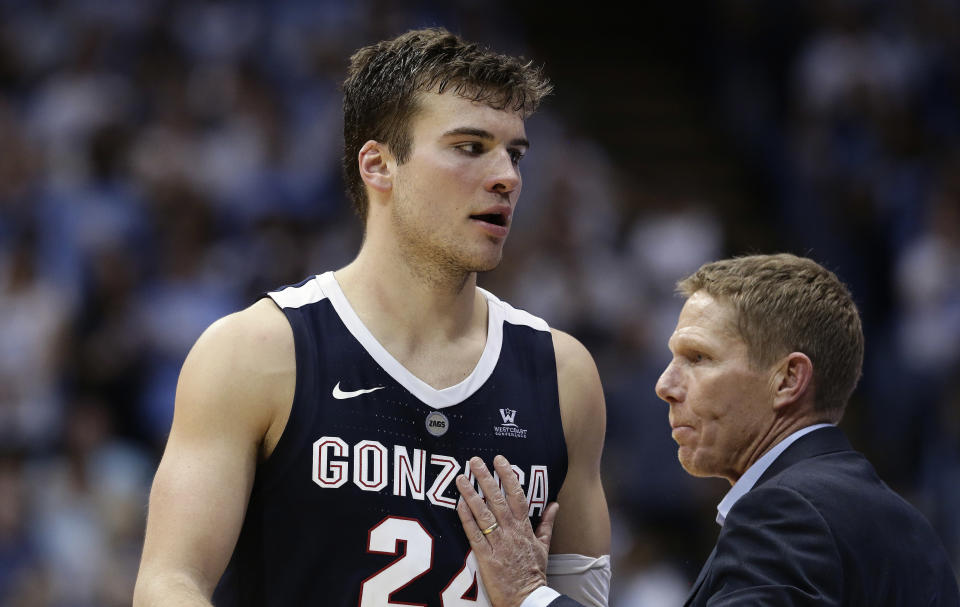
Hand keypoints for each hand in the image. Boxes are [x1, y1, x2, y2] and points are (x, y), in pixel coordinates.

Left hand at [455, 455, 559, 606]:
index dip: (508, 476)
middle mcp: (512, 532)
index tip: (499, 460)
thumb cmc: (533, 573)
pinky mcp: (486, 557)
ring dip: (471, 495)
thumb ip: (547, 524)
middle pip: (498, 500)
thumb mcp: (544, 547)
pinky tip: (458, 505)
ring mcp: (498, 544)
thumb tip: (555, 505)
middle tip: (475, 461)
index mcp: (525, 528)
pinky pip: (474, 534)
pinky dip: (466, 519)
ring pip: (483, 514)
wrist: (527, 600)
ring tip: (461, 478)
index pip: (517, 495)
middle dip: (486, 478)